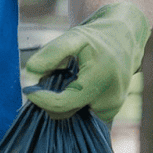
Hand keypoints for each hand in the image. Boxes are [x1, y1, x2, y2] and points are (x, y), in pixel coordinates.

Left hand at [23, 3, 151, 123]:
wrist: (125, 39)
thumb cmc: (95, 38)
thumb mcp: (73, 37)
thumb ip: (50, 54)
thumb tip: (28, 76)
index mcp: (100, 78)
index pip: (64, 103)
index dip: (42, 100)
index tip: (27, 90)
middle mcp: (110, 98)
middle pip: (67, 112)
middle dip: (51, 100)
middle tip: (50, 78)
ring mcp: (113, 107)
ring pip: (75, 115)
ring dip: (65, 101)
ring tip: (71, 78)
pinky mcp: (112, 111)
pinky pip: (83, 115)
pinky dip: (76, 104)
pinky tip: (80, 86)